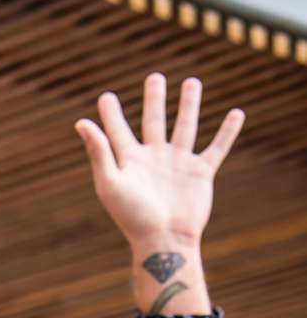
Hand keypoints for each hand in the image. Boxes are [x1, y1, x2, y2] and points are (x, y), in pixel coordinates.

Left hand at [75, 71, 242, 251]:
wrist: (164, 240)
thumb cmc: (132, 216)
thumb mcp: (109, 182)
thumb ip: (99, 151)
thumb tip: (81, 122)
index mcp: (130, 161)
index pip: (118, 131)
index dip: (111, 115)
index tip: (107, 97)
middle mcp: (154, 159)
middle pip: (154, 121)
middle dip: (155, 100)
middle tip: (155, 78)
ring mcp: (178, 164)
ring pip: (185, 127)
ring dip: (189, 105)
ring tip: (192, 82)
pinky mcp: (200, 173)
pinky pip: (217, 148)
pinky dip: (228, 131)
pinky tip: (237, 113)